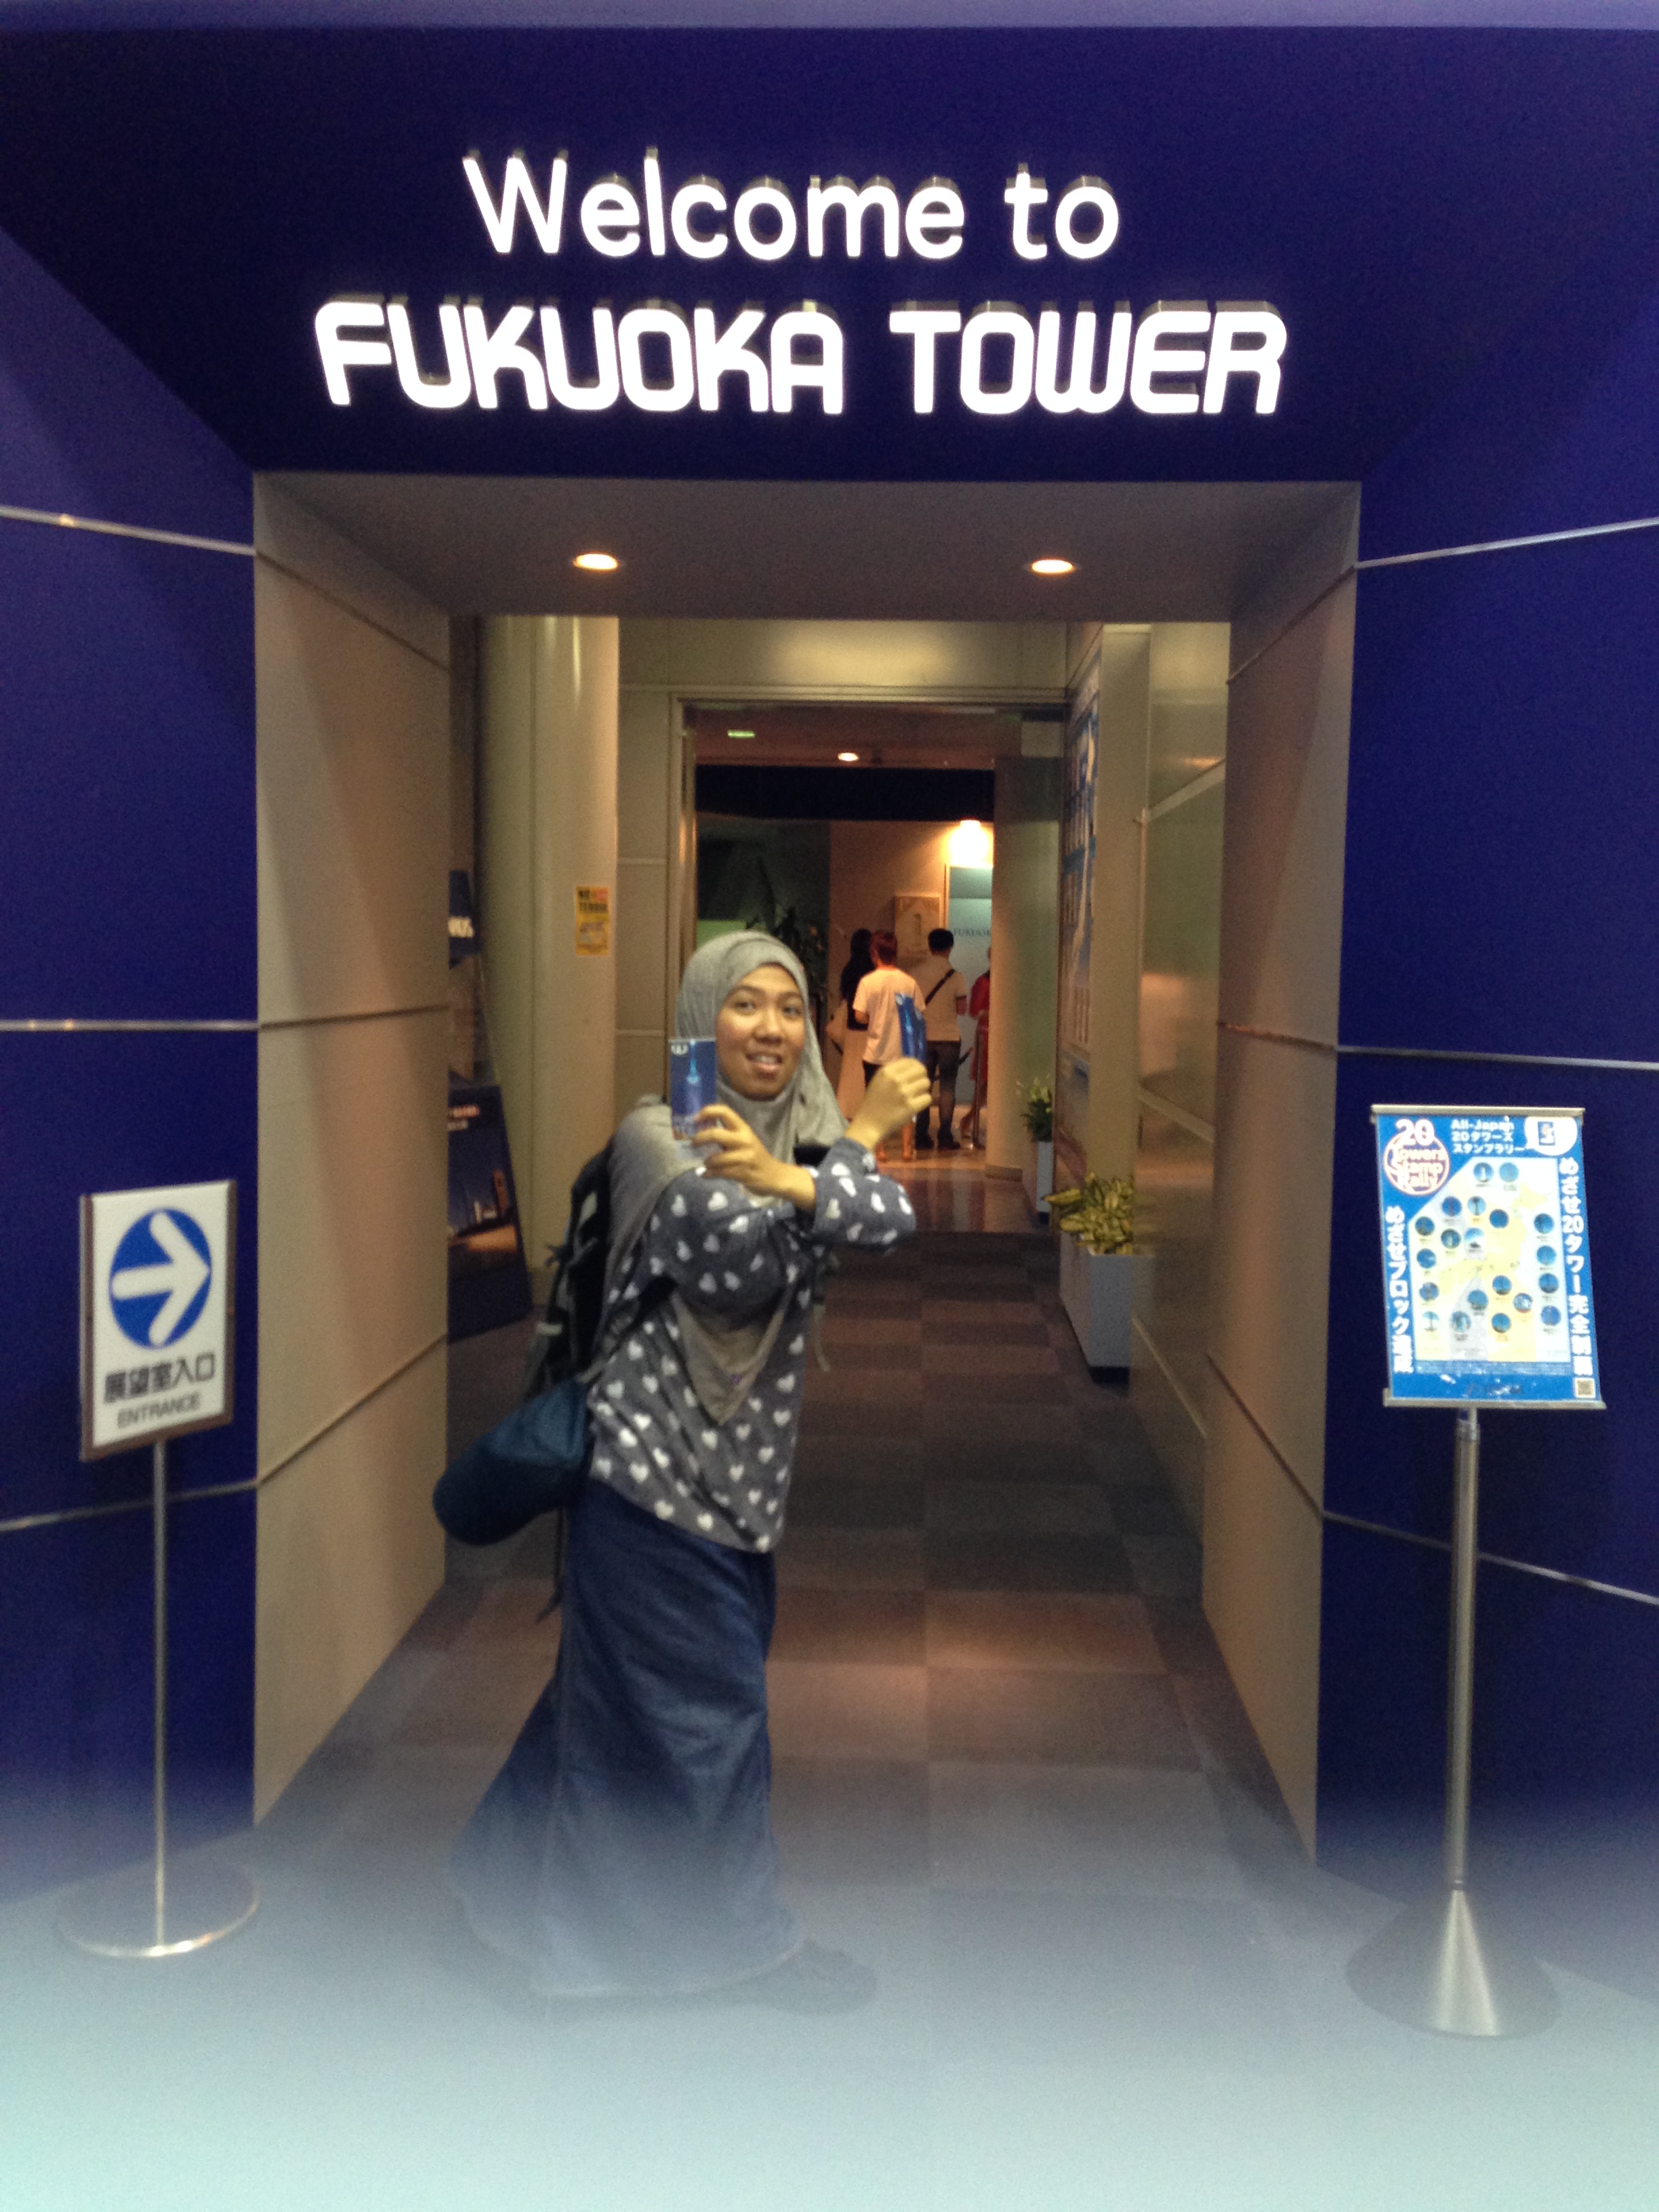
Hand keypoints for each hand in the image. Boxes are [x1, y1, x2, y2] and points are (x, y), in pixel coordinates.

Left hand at [692, 1105, 815, 1211]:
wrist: (773, 1176)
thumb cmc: (754, 1156)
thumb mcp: (744, 1140)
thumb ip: (726, 1135)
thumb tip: (700, 1132)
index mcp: (743, 1128)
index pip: (725, 1112)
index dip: (708, 1112)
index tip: (695, 1119)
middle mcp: (744, 1140)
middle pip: (715, 1134)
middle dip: (700, 1139)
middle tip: (693, 1144)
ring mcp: (744, 1157)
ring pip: (715, 1158)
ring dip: (706, 1162)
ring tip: (706, 1164)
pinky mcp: (742, 1173)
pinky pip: (719, 1173)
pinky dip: (708, 1174)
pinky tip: (706, 1174)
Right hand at [846, 1059, 931, 1150]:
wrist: (868, 1124)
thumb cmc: (873, 1102)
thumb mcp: (878, 1080)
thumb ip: (894, 1071)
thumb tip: (913, 1065)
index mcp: (886, 1071)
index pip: (911, 1061)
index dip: (915, 1066)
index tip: (914, 1073)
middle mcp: (896, 1079)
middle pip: (921, 1070)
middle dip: (921, 1077)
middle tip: (917, 1085)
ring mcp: (904, 1093)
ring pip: (926, 1083)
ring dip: (922, 1090)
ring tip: (915, 1096)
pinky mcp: (911, 1107)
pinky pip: (927, 1098)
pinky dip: (923, 1102)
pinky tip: (915, 1105)